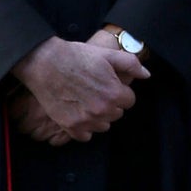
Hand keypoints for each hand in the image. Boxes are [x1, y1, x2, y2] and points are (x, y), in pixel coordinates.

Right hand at [12, 36, 149, 142]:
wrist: (44, 62)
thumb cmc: (75, 56)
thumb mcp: (107, 54)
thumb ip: (131, 64)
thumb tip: (147, 75)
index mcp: (114, 94)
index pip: (129, 101)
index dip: (120, 92)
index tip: (108, 85)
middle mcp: (102, 111)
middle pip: (117, 114)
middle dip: (110, 104)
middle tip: (95, 91)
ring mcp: (86, 120)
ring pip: (103, 126)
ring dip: (98, 116)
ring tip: (86, 101)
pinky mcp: (71, 127)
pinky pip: (86, 136)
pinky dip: (83, 127)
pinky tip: (77, 112)